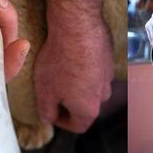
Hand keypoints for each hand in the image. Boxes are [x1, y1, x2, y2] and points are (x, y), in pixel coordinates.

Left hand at [34, 8, 113, 132]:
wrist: (77, 26)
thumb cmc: (59, 59)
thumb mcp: (43, 91)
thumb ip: (46, 111)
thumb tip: (48, 118)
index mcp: (88, 108)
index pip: (78, 126)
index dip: (61, 122)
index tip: (50, 111)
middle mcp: (103, 94)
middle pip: (86, 105)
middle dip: (69, 100)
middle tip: (53, 88)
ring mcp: (108, 74)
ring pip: (92, 85)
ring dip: (78, 82)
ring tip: (61, 68)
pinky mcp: (108, 56)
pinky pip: (96, 67)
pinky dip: (85, 65)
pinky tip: (71, 54)